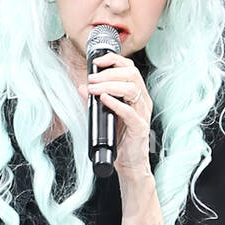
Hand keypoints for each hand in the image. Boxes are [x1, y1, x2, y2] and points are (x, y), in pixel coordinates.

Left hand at [86, 51, 152, 178]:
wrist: (130, 164)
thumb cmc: (120, 139)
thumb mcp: (105, 115)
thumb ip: (95, 101)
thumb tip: (82, 87)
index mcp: (136, 95)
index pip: (129, 68)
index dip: (114, 61)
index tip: (97, 62)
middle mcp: (142, 101)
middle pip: (132, 74)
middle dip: (109, 73)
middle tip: (91, 78)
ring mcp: (143, 114)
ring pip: (132, 89)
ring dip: (110, 85)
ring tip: (93, 89)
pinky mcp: (139, 128)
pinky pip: (130, 112)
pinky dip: (116, 103)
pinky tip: (104, 99)